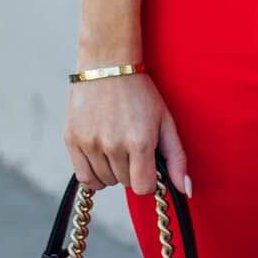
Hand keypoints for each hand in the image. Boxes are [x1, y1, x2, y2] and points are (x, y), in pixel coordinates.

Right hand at [65, 70, 191, 197]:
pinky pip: (84, 177)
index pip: (143, 188)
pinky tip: (101, 158)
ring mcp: (90, 143)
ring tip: (116, 146)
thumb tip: (186, 191)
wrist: (107, 65)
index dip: (148, 180)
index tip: (148, 165)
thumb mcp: (165, 122)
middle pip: (124, 183)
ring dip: (112, 171)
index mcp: (139, 141)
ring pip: (105, 182)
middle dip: (131, 170)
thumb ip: (177, 159)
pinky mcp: (72, 139)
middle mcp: (113, 145)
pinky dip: (94, 174)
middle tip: (131, 146)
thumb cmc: (140, 94)